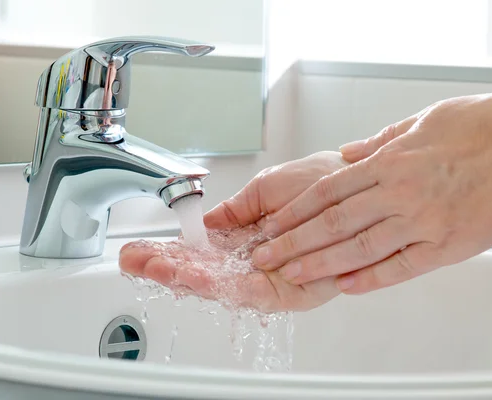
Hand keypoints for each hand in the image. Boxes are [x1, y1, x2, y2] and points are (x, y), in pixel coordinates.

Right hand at [119, 152, 348, 311]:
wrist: (357, 183)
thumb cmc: (320, 184)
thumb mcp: (266, 190)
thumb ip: (234, 210)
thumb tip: (205, 224)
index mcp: (247, 241)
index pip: (201, 253)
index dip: (171, 253)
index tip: (143, 248)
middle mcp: (255, 264)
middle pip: (204, 275)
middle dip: (167, 269)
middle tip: (134, 262)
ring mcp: (271, 279)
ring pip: (219, 287)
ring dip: (183, 278)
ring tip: (153, 268)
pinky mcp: (292, 292)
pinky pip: (251, 293)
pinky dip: (221, 285)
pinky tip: (192, 275)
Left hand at [252, 89, 491, 294]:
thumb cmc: (484, 128)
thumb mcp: (422, 120)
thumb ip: (380, 141)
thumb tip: (349, 152)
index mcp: (388, 161)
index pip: (326, 191)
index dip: (294, 211)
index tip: (271, 224)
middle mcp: (397, 192)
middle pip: (331, 223)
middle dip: (293, 242)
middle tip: (265, 256)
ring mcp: (420, 222)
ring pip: (357, 247)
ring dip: (320, 263)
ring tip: (291, 275)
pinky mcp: (445, 246)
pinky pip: (400, 267)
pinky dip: (370, 279)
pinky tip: (345, 287)